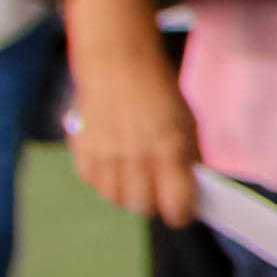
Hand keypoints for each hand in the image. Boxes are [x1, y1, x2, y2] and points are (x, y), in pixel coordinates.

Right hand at [64, 14, 202, 228]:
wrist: (118, 63)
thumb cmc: (160, 94)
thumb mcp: (189, 124)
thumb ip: (190, 159)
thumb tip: (194, 190)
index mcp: (169, 149)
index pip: (176, 204)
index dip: (182, 212)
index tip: (183, 210)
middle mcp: (136, 155)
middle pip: (142, 206)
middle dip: (154, 204)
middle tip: (159, 193)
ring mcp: (105, 153)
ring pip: (115, 198)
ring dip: (127, 195)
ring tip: (136, 179)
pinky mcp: (82, 149)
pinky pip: (94, 182)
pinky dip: (105, 181)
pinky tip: (114, 166)